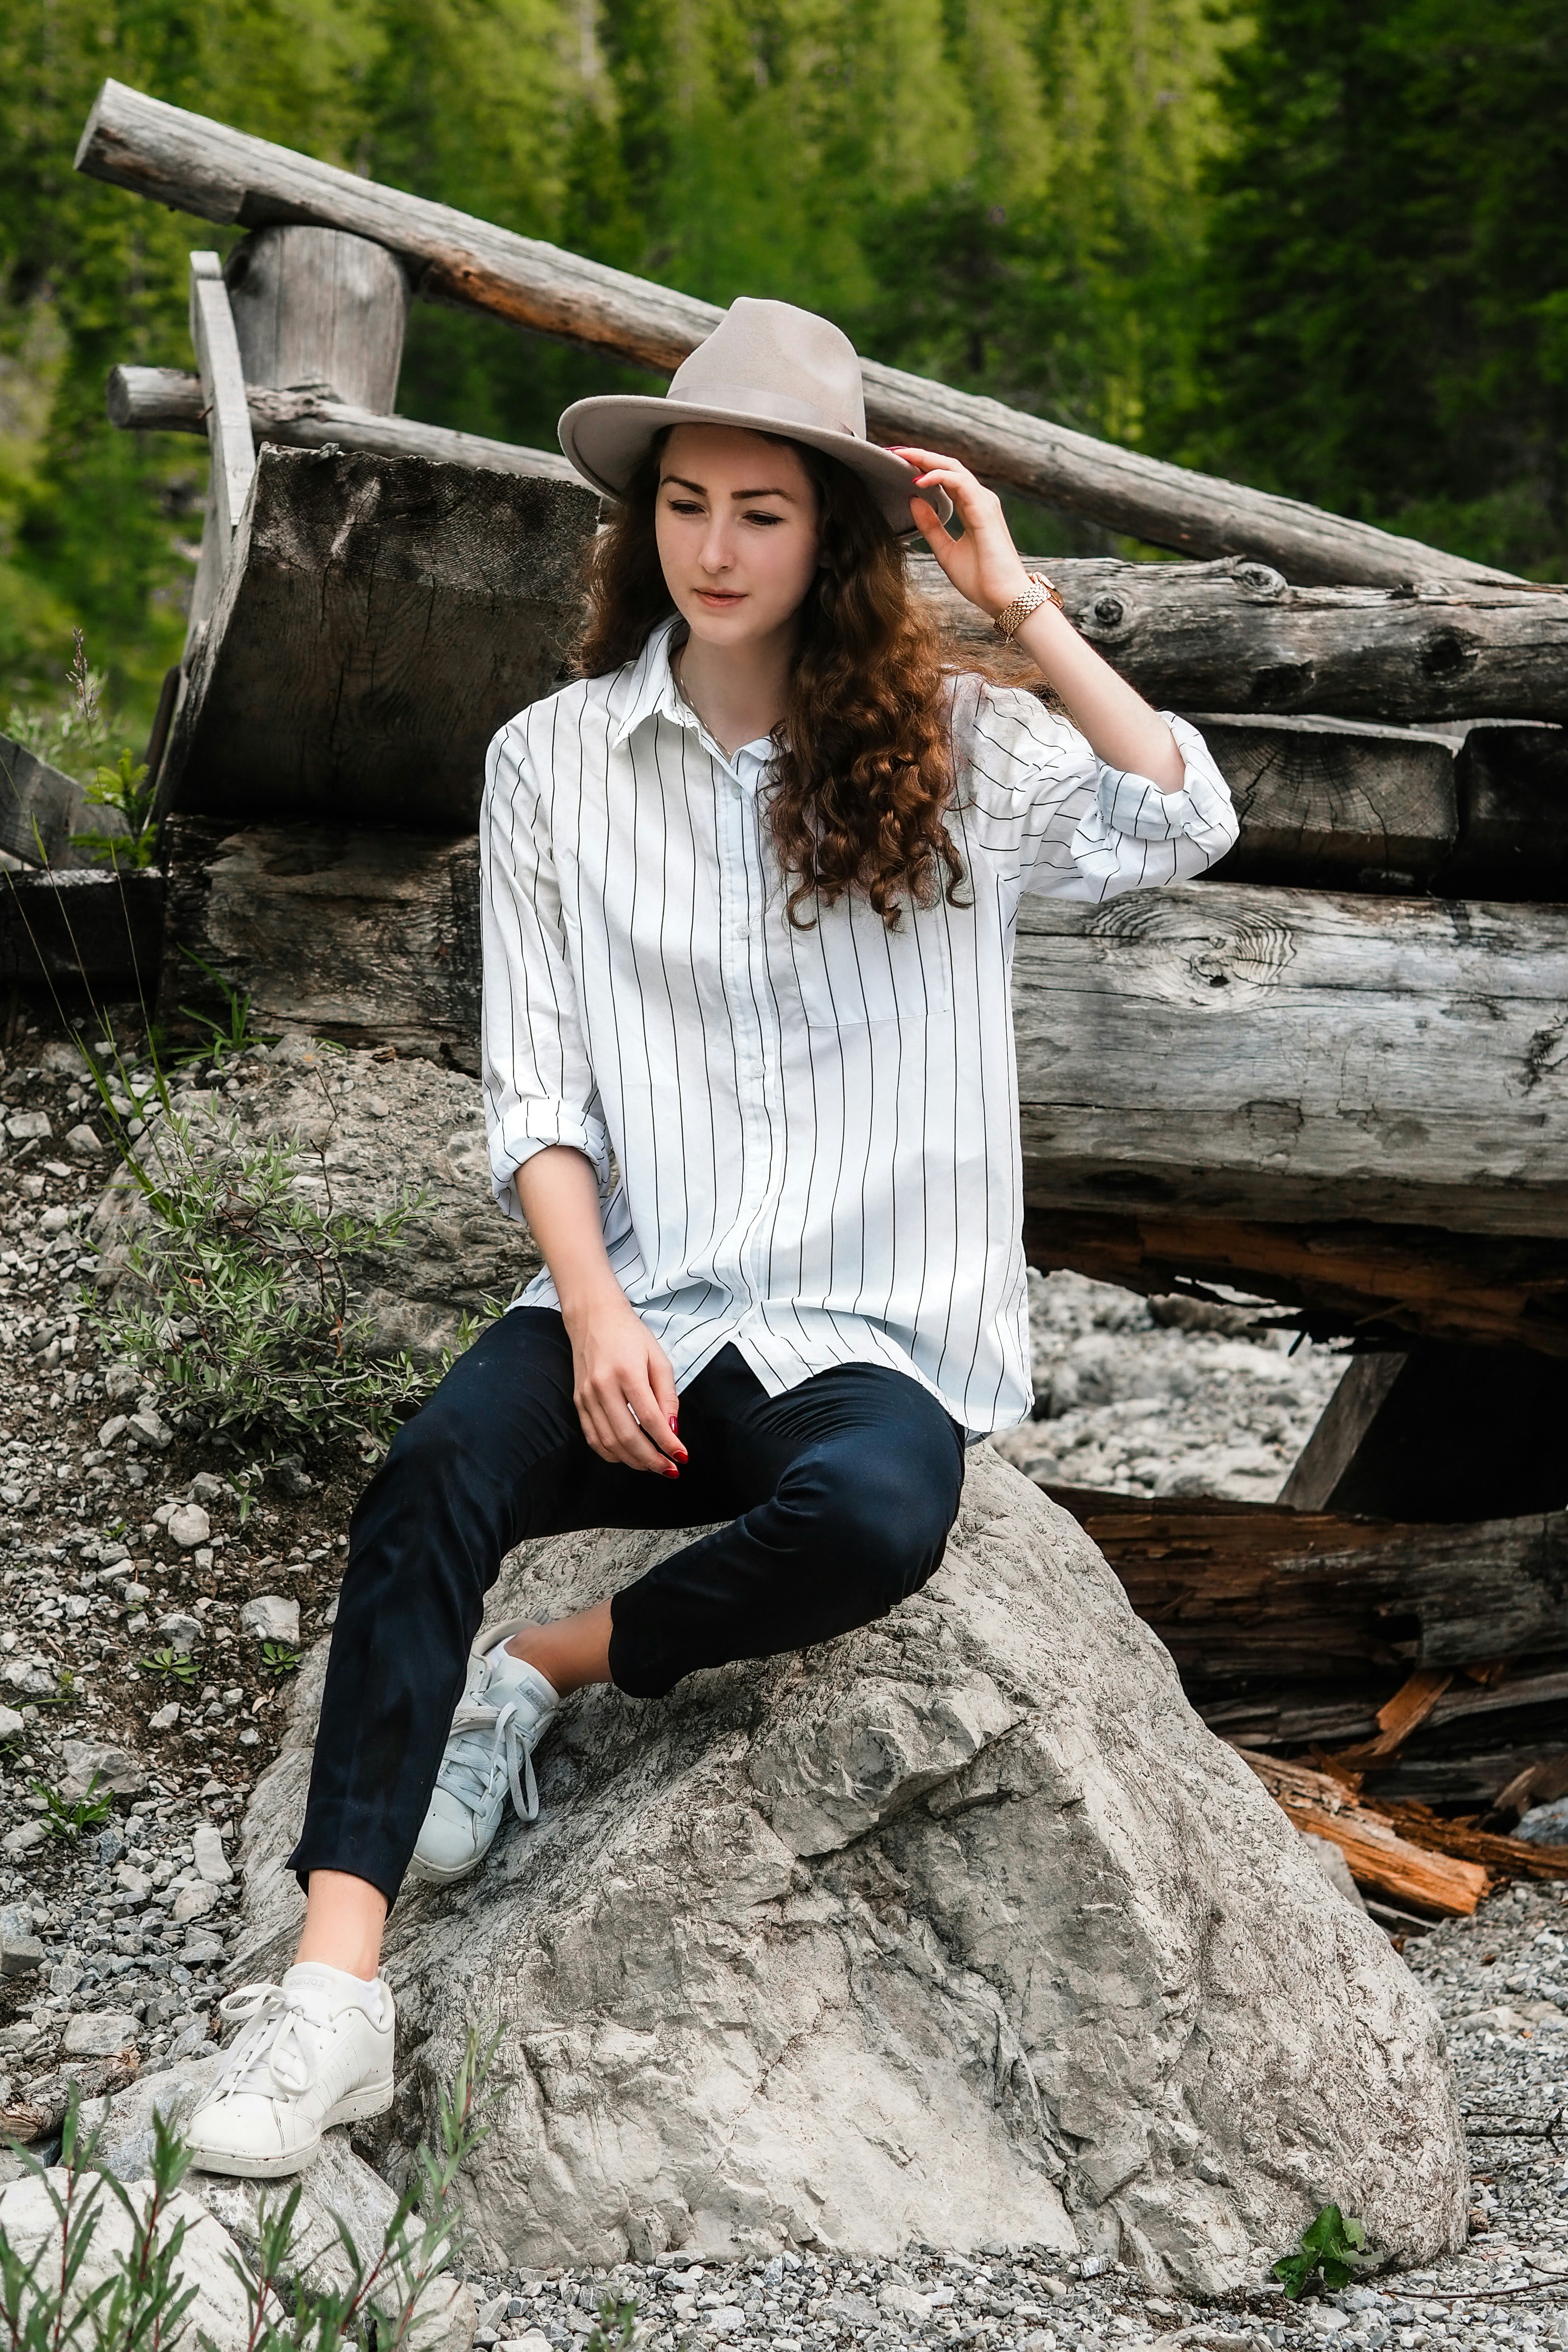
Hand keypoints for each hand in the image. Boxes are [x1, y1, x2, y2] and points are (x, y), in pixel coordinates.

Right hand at [563, 1291, 687, 1477]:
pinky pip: (592, 1437)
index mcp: (627, 1373)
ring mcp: (587, 1396)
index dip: (667, 1442)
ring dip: (632, 1461)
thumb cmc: (631, 1337)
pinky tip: (628, 1457)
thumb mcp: (658, 1359)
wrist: (594, 1318)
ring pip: (608, 1442)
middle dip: (651, 1460)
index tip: (682, 1457)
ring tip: (652, 1466)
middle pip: (627, 1436)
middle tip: (669, 1469)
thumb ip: (667, 1395)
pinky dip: (610, 1453)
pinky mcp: (578, 1401)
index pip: (650, 1419)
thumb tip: (673, 1429)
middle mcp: (603, 1386)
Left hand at [887, 445, 1033, 621]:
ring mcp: (984, 502)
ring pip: (953, 468)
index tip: (897, 462)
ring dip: (926, 459)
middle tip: (894, 450)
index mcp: (971, 508)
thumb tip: (912, 500)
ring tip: (901, 456)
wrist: (1003, 599)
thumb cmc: (980, 579)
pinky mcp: (984, 509)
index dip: (922, 467)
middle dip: (921, 456)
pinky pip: (960, 482)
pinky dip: (938, 477)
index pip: (945, 478)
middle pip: (948, 466)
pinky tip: (918, 480)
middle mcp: (979, 500)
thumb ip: (930, 526)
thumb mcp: (945, 551)